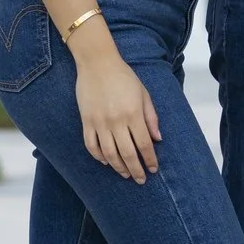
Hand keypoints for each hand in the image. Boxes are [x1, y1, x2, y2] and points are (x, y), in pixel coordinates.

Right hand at [74, 47, 161, 182]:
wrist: (97, 63)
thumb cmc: (124, 77)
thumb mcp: (144, 94)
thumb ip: (151, 117)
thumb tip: (157, 139)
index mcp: (133, 114)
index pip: (144, 144)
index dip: (150, 160)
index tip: (153, 169)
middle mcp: (116, 121)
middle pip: (128, 153)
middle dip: (136, 169)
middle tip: (141, 180)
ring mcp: (99, 122)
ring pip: (109, 153)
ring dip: (118, 167)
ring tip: (126, 174)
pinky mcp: (86, 121)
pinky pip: (91, 145)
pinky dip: (98, 156)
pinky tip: (106, 162)